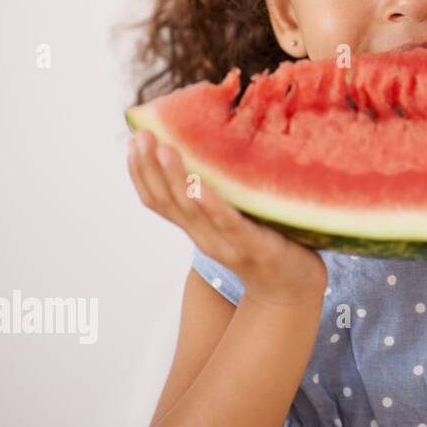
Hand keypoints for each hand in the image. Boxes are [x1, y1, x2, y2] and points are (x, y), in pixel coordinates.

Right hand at [126, 128, 327, 306]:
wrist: (293, 290)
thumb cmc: (268, 245)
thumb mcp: (237, 217)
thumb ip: (221, 193)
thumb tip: (211, 149)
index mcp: (198, 228)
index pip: (157, 200)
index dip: (141, 173)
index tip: (133, 140)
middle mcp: (204, 237)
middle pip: (166, 202)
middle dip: (149, 168)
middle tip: (140, 136)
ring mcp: (227, 244)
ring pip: (191, 210)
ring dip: (174, 178)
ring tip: (164, 149)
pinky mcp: (254, 246)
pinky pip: (228, 224)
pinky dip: (210, 206)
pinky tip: (199, 188)